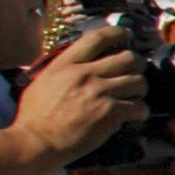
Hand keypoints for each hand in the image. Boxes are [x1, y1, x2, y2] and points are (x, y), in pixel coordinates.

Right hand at [12, 27, 145, 166]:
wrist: (35, 142)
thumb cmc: (34, 116)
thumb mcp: (42, 81)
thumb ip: (62, 69)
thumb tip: (78, 62)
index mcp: (66, 64)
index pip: (98, 38)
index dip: (117, 33)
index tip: (127, 35)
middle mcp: (85, 74)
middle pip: (128, 57)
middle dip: (137, 65)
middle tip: (134, 73)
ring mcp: (99, 92)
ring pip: (138, 81)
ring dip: (139, 90)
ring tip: (133, 97)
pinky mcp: (110, 112)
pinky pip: (139, 107)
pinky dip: (140, 111)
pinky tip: (134, 115)